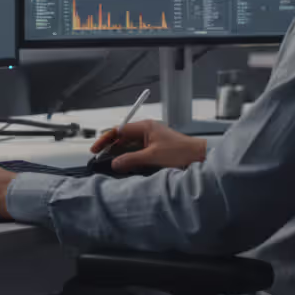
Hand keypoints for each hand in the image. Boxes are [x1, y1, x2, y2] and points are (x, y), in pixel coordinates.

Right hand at [90, 120, 206, 173]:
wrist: (199, 157)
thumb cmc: (180, 152)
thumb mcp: (152, 157)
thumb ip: (131, 159)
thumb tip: (114, 163)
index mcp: (144, 127)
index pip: (118, 131)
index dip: (105, 140)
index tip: (95, 150)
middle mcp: (146, 130)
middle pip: (122, 138)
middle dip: (111, 149)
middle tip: (101, 161)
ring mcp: (151, 139)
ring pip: (129, 146)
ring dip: (120, 155)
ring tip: (111, 166)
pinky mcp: (155, 148)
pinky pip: (137, 152)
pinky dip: (130, 159)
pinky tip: (126, 167)